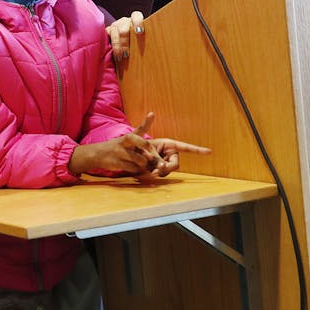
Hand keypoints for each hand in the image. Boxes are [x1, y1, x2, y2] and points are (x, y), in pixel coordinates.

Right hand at [69, 112, 208, 177]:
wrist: (100, 153)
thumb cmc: (124, 155)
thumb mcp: (141, 157)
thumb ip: (154, 162)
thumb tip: (162, 170)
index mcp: (150, 138)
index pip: (175, 144)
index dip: (193, 149)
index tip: (210, 151)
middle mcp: (141, 139)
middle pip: (158, 158)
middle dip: (154, 166)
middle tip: (148, 167)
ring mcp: (130, 145)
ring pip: (145, 164)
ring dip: (139, 169)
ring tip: (130, 162)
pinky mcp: (121, 152)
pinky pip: (134, 167)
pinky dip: (131, 169)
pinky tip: (124, 163)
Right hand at [106, 11, 144, 61]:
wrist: (128, 40)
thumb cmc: (138, 42)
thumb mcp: (142, 40)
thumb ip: (144, 42)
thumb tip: (153, 53)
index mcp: (135, 21)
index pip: (136, 17)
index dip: (138, 23)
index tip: (139, 32)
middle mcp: (125, 22)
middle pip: (123, 29)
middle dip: (124, 42)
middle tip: (126, 54)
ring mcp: (115, 26)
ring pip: (114, 33)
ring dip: (117, 46)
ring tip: (119, 57)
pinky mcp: (107, 31)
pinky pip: (105, 36)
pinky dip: (108, 45)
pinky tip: (110, 52)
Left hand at [137, 134, 211, 181]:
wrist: (131, 153)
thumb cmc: (140, 147)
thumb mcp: (148, 151)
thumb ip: (157, 159)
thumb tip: (163, 168)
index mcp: (170, 144)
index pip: (186, 147)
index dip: (198, 150)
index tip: (209, 152)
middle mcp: (170, 153)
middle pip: (176, 164)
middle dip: (167, 168)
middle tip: (157, 171)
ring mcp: (167, 161)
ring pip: (169, 171)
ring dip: (160, 172)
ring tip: (151, 171)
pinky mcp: (162, 168)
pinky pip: (163, 173)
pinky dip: (157, 174)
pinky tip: (150, 173)